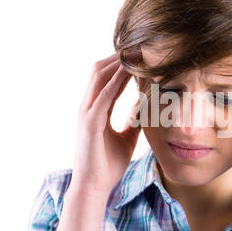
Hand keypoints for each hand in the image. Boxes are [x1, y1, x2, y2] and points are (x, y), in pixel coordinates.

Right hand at [70, 52, 140, 195]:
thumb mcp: (127, 137)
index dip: (121, 63)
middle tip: (139, 44)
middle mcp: (88, 106)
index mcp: (95, 109)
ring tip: (136, 50)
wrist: (94, 186)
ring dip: (118, 62)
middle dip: (118, 55)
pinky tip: (130, 72)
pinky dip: (117, 81)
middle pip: (100, 69)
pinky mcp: (91, 123)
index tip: (139, 53)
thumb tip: (145, 106)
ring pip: (100, 77)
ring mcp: (87, 113)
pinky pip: (105, 96)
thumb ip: (133, 120)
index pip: (106, 77)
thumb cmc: (108, 163)